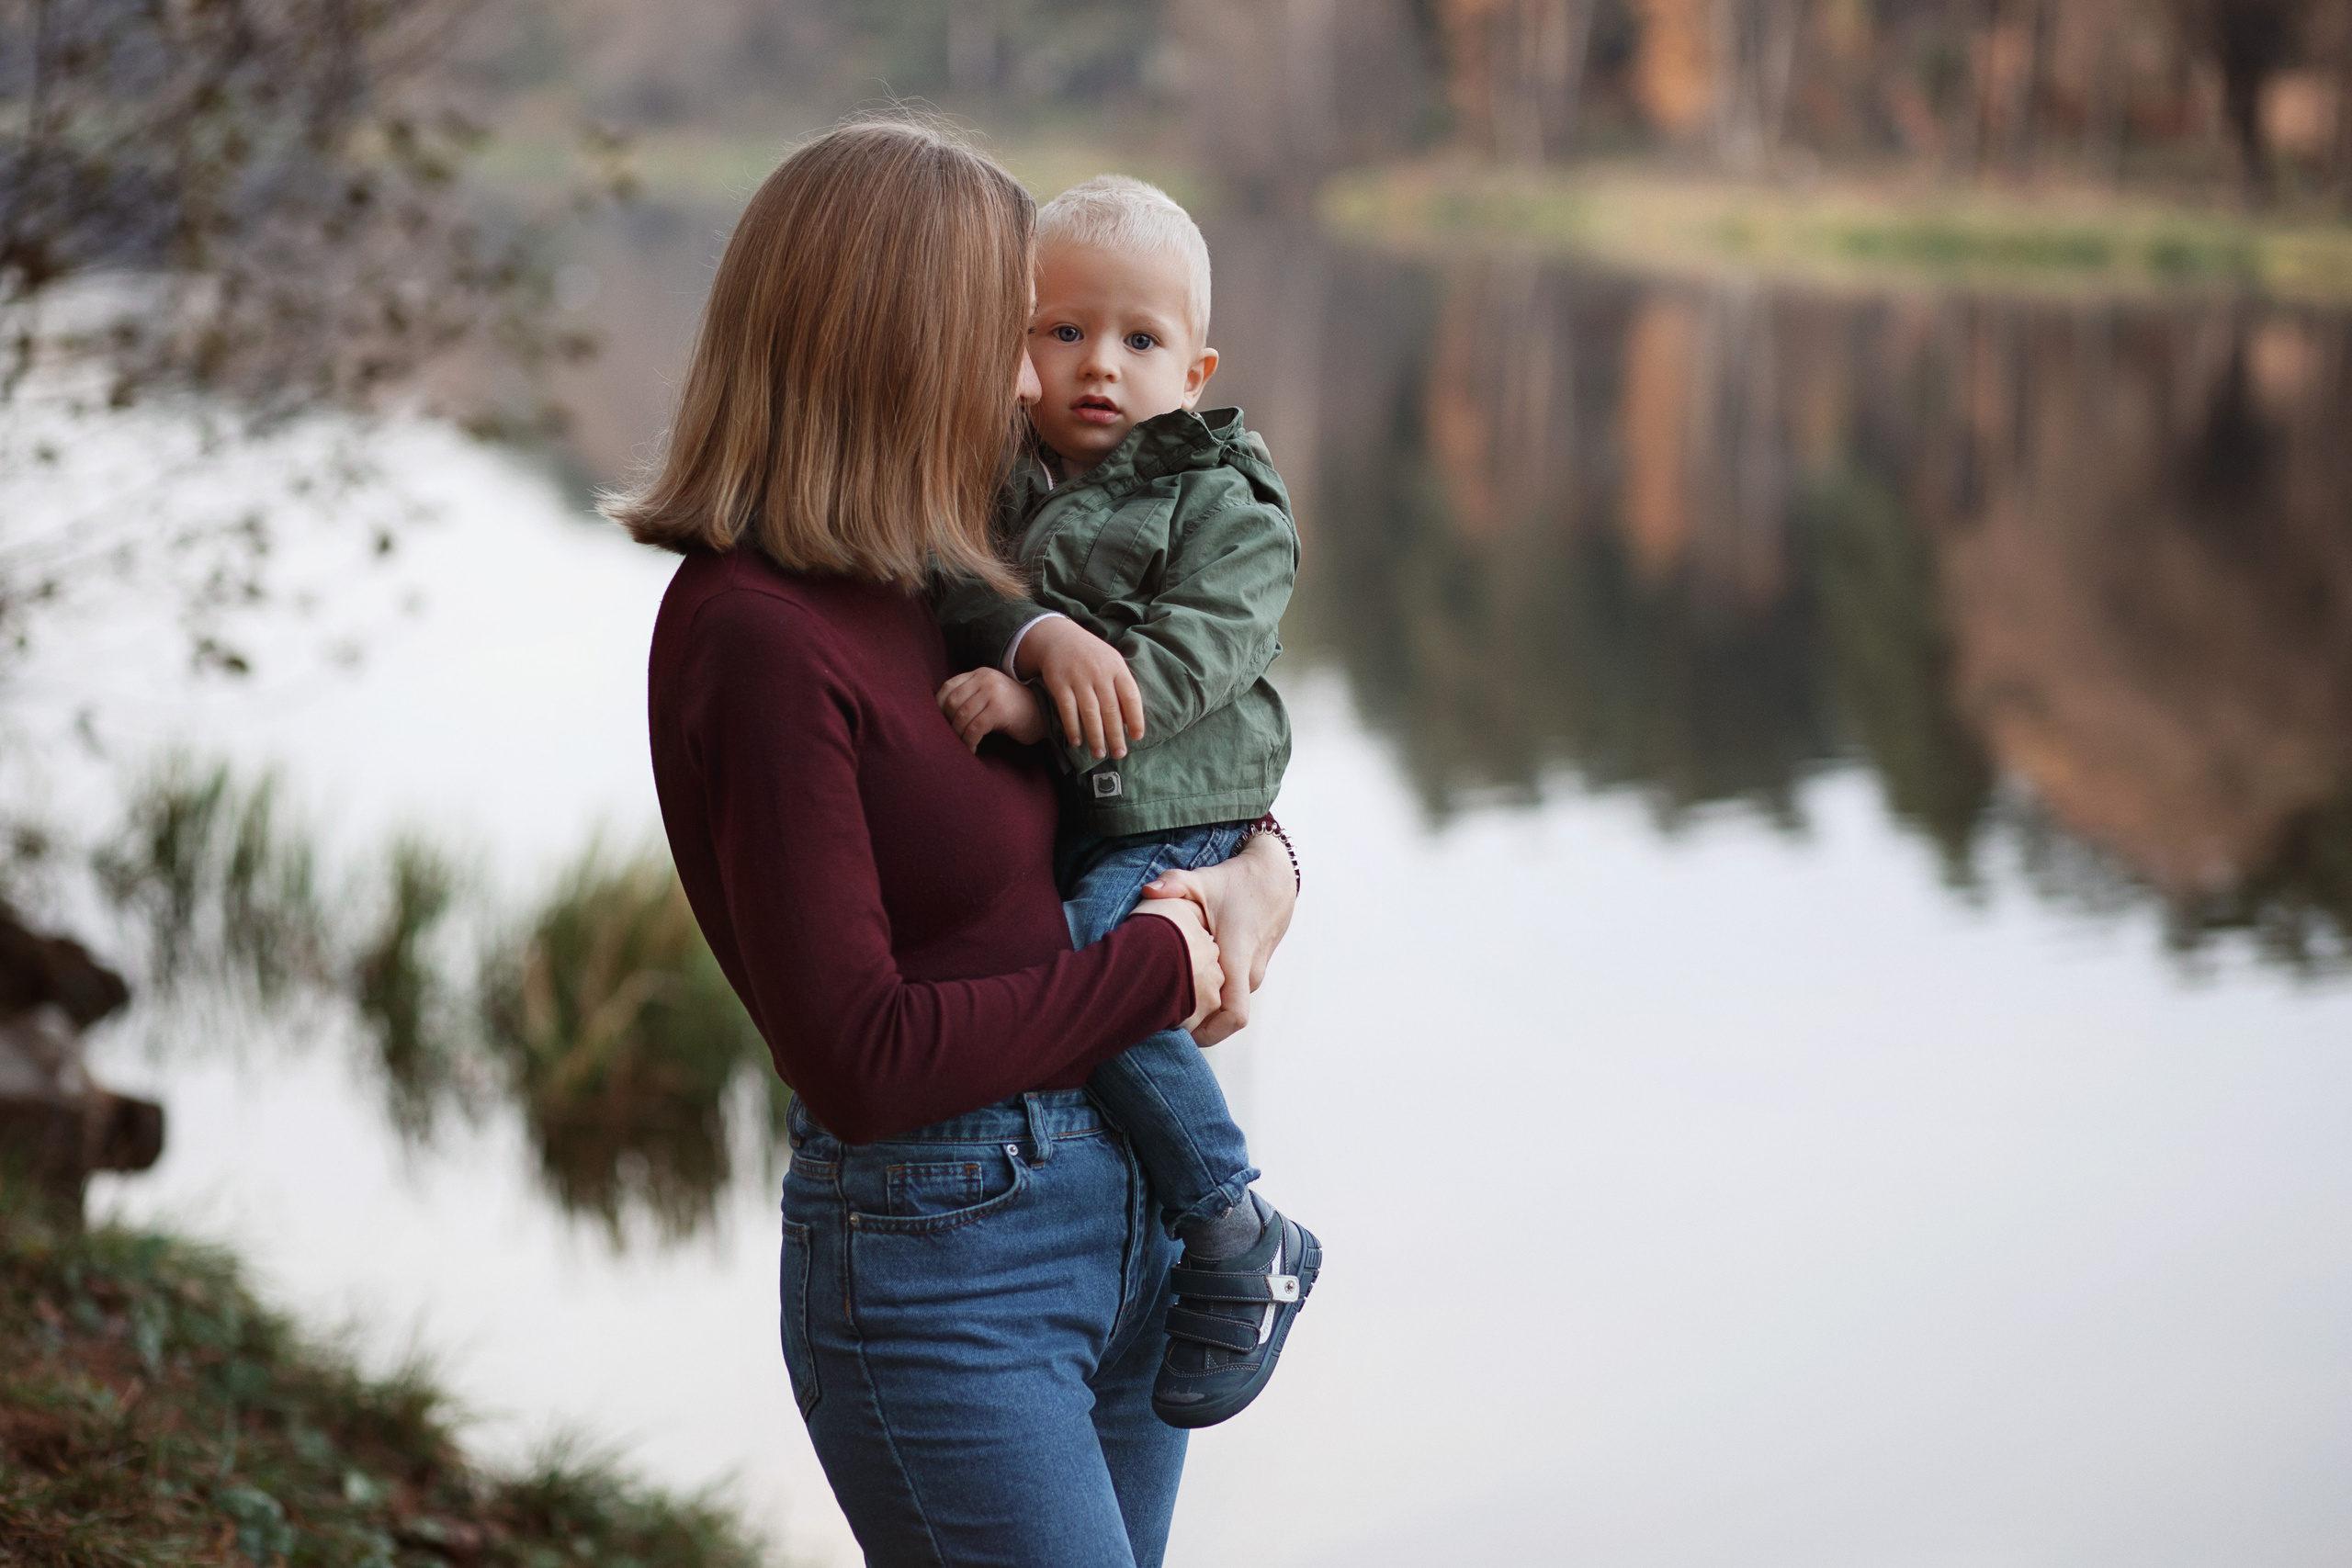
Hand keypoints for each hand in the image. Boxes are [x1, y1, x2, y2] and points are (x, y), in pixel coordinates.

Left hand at [936, 668, 1046, 750]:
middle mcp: (984, 679)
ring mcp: (992, 693)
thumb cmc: (1014, 710)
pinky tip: (973, 749)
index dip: (939, 708)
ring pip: (962, 716)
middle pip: (952, 703)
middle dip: (948, 724)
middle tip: (951, 738)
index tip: (941, 724)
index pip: (947, 688)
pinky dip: (970, 741)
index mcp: (979, 674)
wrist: (1044, 714)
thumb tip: (940, 717)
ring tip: (962, 745)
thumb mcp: (990, 695)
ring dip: (958, 735)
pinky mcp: (999, 709)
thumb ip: (970, 697)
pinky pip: (975, 728)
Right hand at [1014, 617, 1144, 761]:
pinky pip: (1067, 710)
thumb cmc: (1092, 657)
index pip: (1131, 697)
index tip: (1137, 737)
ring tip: (1099, 754)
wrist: (1059, 638)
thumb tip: (1130, 721)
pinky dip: (1072, 728)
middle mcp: (1099, 673)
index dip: (1136, 719)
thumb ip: (1121, 688)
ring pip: (1090, 713)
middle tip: (1119, 755)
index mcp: (1117, 668)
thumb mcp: (1112, 664)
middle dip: (1116, 736)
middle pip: (1111, 710)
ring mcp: (1078, 678)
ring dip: (1095, 737)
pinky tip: (1076, 741)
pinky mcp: (1059, 683)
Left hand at [1142, 829, 1296, 1044]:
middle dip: (1199, 1024)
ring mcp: (1255, 971)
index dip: (1210, 1033)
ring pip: (1229, 1003)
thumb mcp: (1202, 881)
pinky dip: (1214, 993)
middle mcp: (1250, 972)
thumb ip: (1174, 885)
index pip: (1233, 1016)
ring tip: (1174, 1001)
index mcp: (1237, 959)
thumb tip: (1149, 892)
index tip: (1183, 1035)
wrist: (1275, 876)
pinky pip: (1234, 991)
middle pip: (1226, 1017)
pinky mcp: (1254, 968)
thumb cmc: (1238, 881)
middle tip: (1165, 1021)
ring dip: (1206, 1008)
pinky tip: (1191, 981)